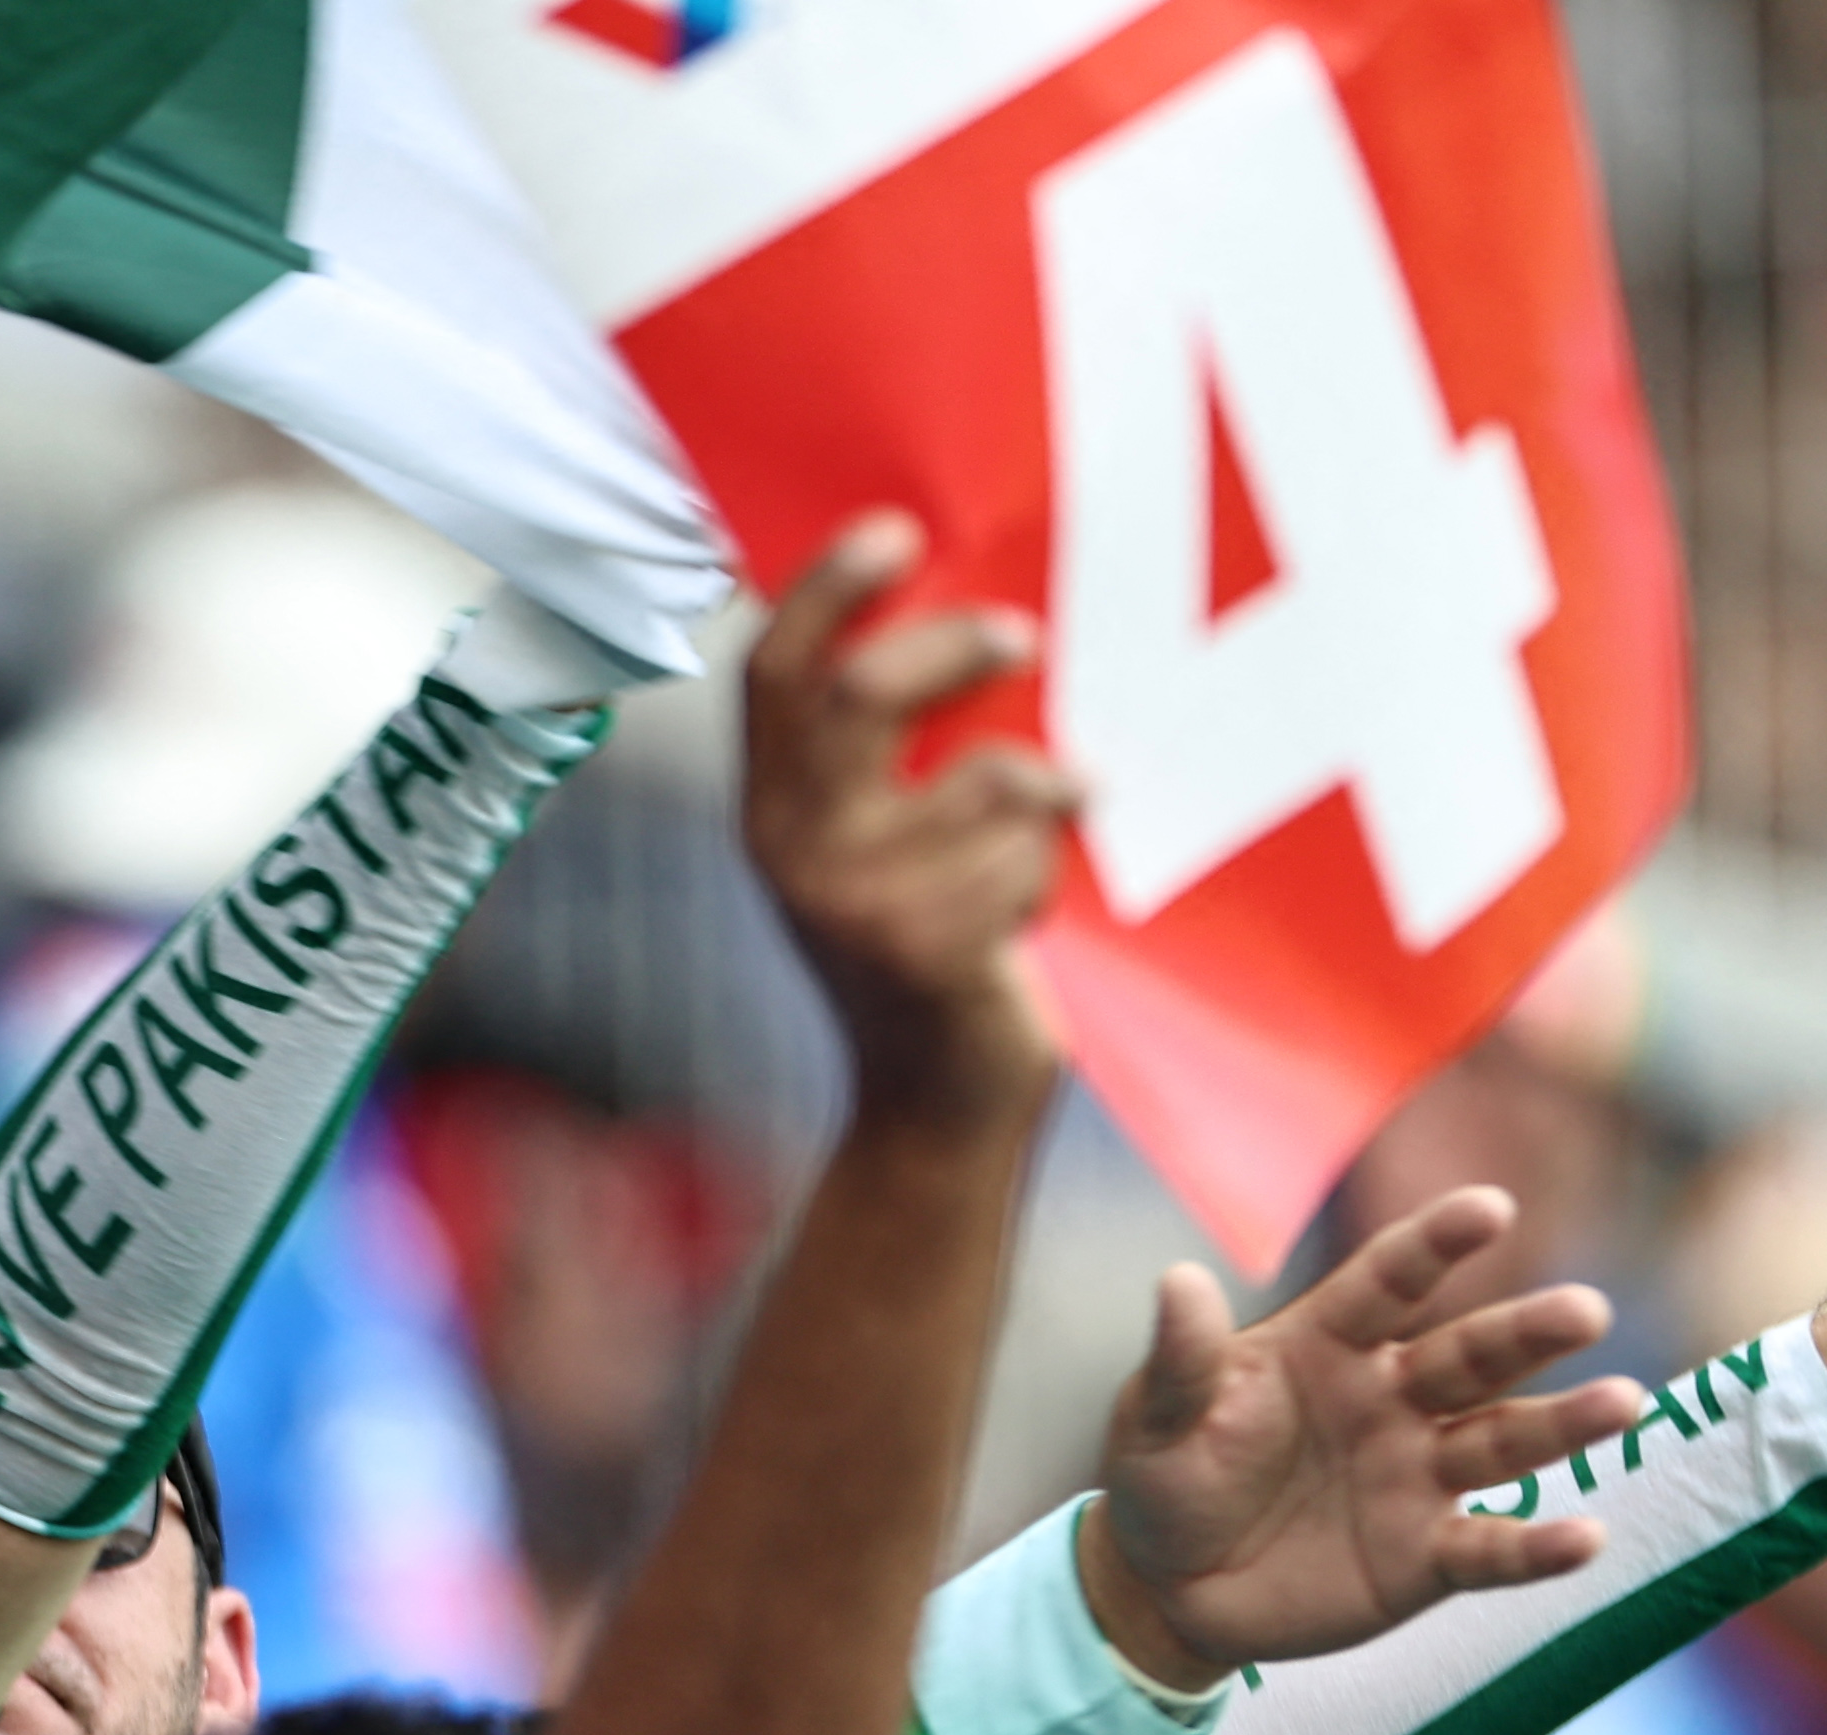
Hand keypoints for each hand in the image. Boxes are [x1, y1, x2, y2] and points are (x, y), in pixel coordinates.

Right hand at [740, 514, 1070, 1130]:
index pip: (771, 673)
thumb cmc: (933, 949)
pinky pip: (1024, 856)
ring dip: (1043, 795)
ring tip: (1054, 826)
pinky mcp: (924, 952)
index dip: (828, 590)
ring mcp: (853, 905)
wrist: (934, 1109)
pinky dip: (1051, 874)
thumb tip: (972, 609)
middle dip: (954, 650)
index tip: (898, 531)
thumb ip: (887, 753)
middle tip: (1024, 637)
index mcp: (775, 809)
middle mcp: (794, 850)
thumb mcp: (879, 845)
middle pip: (858, 695)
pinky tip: (1033, 917)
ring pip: (982, 780)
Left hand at [1078, 1187, 1649, 1681]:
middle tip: (1587, 1310)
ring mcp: (1419, 1475)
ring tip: (1621, 1404)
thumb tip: (1179, 1280)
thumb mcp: (1155, 1420)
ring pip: (1504, 1439)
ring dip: (1564, 1422)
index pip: (1391, 1282)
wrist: (1172, 1588)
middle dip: (1531, 1333)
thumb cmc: (1169, 1479)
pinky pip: (1491, 1548)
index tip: (1491, 1208)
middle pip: (1473, 1356)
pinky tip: (1586, 1539)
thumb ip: (1182, 1360)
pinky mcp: (1428, 1555)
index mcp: (1330, 1345)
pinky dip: (1538, 1547)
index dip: (1438, 1244)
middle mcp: (1394, 1399)